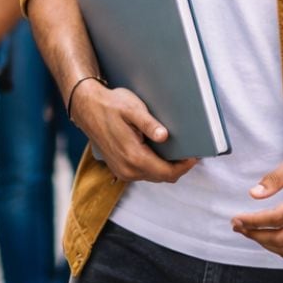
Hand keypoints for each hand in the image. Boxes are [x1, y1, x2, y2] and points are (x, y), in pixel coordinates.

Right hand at [72, 81, 197, 183]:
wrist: (87, 108)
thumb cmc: (110, 105)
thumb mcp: (132, 109)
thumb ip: (149, 124)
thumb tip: (165, 136)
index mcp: (133, 157)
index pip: (167, 173)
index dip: (184, 166)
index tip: (195, 155)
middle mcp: (127, 169)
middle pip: (162, 177)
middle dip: (178, 167)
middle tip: (190, 150)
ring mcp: (122, 171)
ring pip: (154, 176)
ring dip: (167, 167)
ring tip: (178, 150)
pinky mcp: (120, 169)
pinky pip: (144, 173)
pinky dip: (155, 166)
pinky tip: (160, 151)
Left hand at [231, 138, 282, 260]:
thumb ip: (276, 177)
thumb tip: (254, 194)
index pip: (277, 218)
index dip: (253, 221)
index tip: (237, 219)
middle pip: (281, 238)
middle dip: (255, 235)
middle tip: (239, 226)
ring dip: (267, 245)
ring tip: (253, 233)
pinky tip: (273, 239)